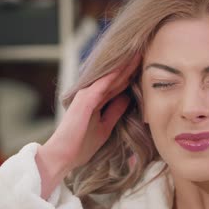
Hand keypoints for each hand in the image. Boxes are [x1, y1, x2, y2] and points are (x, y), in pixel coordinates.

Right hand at [36, 54, 139, 198]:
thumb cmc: (80, 145)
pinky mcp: (85, 100)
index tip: (145, 66)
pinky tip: (126, 66)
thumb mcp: (105, 127)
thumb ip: (115, 112)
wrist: (63, 156)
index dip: (130, 75)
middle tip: (144, 51)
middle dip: (130, 66)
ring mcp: (86, 95)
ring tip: (138, 53)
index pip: (117, 85)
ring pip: (110, 77)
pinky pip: (102, 84)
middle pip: (115, 78)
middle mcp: (90, 95)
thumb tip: (127, 99)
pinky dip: (114, 75)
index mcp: (95, 101)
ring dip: (124, 65)